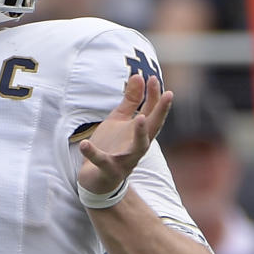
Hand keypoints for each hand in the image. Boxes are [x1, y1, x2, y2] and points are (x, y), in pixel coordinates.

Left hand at [78, 74, 172, 194]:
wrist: (96, 177)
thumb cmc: (111, 145)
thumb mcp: (119, 120)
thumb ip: (130, 101)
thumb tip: (139, 76)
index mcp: (139, 132)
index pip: (151, 112)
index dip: (154, 95)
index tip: (153, 78)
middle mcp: (137, 146)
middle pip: (154, 128)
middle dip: (161, 112)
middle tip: (169, 94)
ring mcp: (125, 159)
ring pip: (138, 148)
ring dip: (140, 133)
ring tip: (140, 118)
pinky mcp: (109, 170)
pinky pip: (102, 161)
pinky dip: (93, 153)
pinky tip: (84, 144)